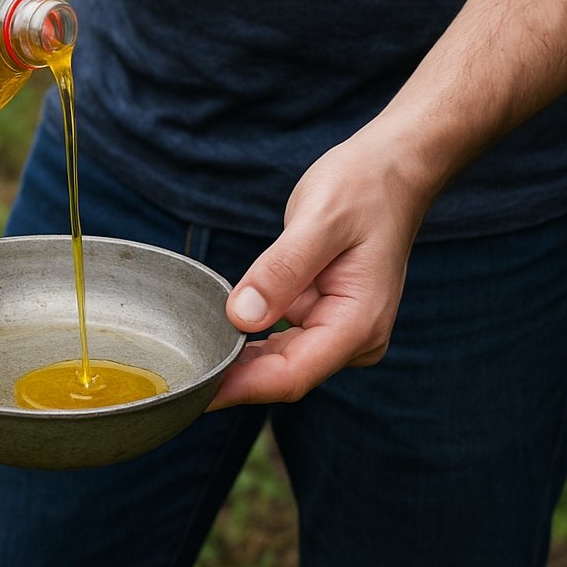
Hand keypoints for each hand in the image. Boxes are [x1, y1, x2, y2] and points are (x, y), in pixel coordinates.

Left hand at [206, 132, 433, 410]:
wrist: (391, 171)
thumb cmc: (363, 189)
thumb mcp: (318, 220)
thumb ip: (281, 270)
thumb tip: (242, 316)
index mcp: (359, 323)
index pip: (292, 375)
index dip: (241, 387)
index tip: (195, 394)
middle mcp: (354, 338)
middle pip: (283, 375)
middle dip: (232, 379)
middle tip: (176, 378)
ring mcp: (339, 331)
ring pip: (278, 363)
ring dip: (236, 362)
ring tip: (186, 360)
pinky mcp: (323, 318)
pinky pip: (280, 342)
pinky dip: (248, 341)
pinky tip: (213, 335)